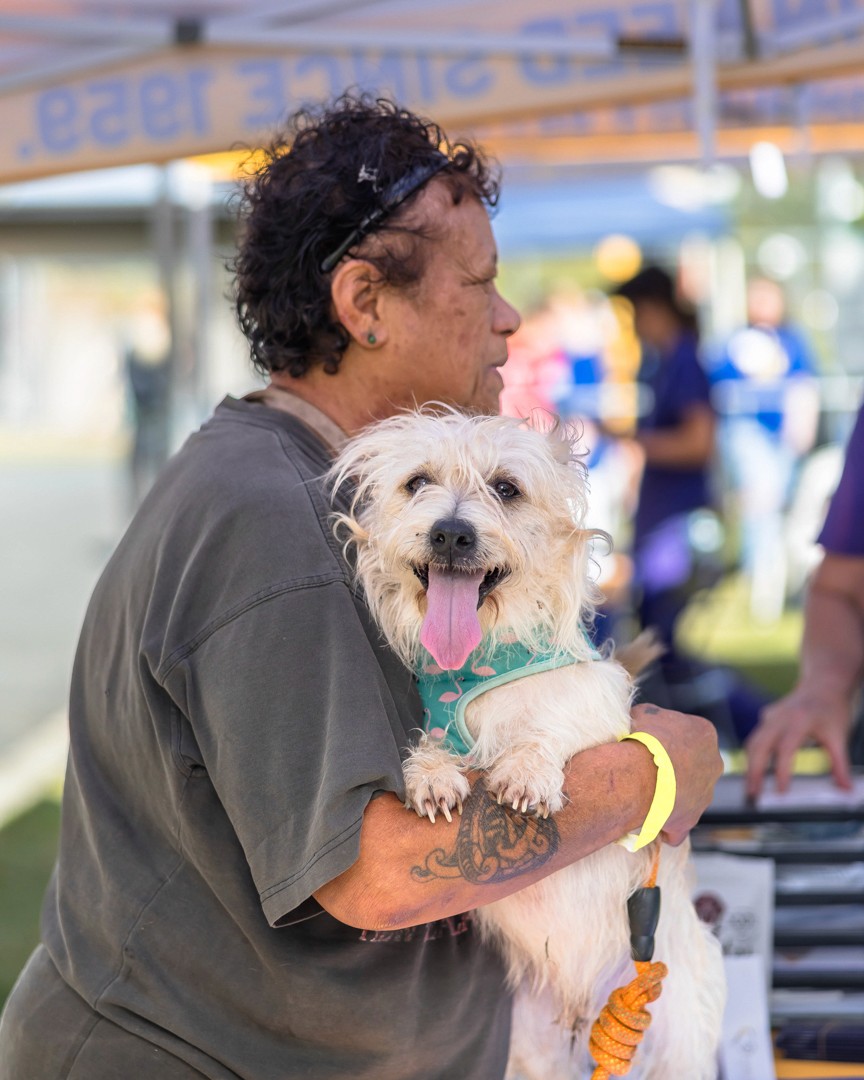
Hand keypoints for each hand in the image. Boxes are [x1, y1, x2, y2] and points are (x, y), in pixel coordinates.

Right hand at [629, 703, 722, 845]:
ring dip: (670, 796)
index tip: (652, 744)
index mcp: (705, 733)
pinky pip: (678, 827)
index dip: (668, 741)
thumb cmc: (641, 737)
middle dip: (676, 769)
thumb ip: (653, 717)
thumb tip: (645, 721)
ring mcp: (705, 794)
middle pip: (694, 767)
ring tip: (643, 793)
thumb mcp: (644, 713)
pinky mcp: (690, 820)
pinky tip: (650, 822)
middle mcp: (713, 764)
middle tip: (649, 770)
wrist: (639, 772)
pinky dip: (666, 826)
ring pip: (688, 796)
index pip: (690, 737)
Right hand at [745, 687, 853, 799]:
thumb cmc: (832, 708)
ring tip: (751, 787)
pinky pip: (755, 738)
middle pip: (759, 745)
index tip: (780, 791)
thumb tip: (844, 788)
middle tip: (753, 794)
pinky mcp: (766, 718)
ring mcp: (770, 715)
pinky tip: (755, 772)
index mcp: (799, 719)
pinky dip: (753, 756)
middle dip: (754, 771)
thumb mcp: (839, 736)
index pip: (785, 748)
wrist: (824, 684)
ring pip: (753, 742)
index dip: (781, 771)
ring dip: (750, 765)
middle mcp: (780, 716)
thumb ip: (840, 764)